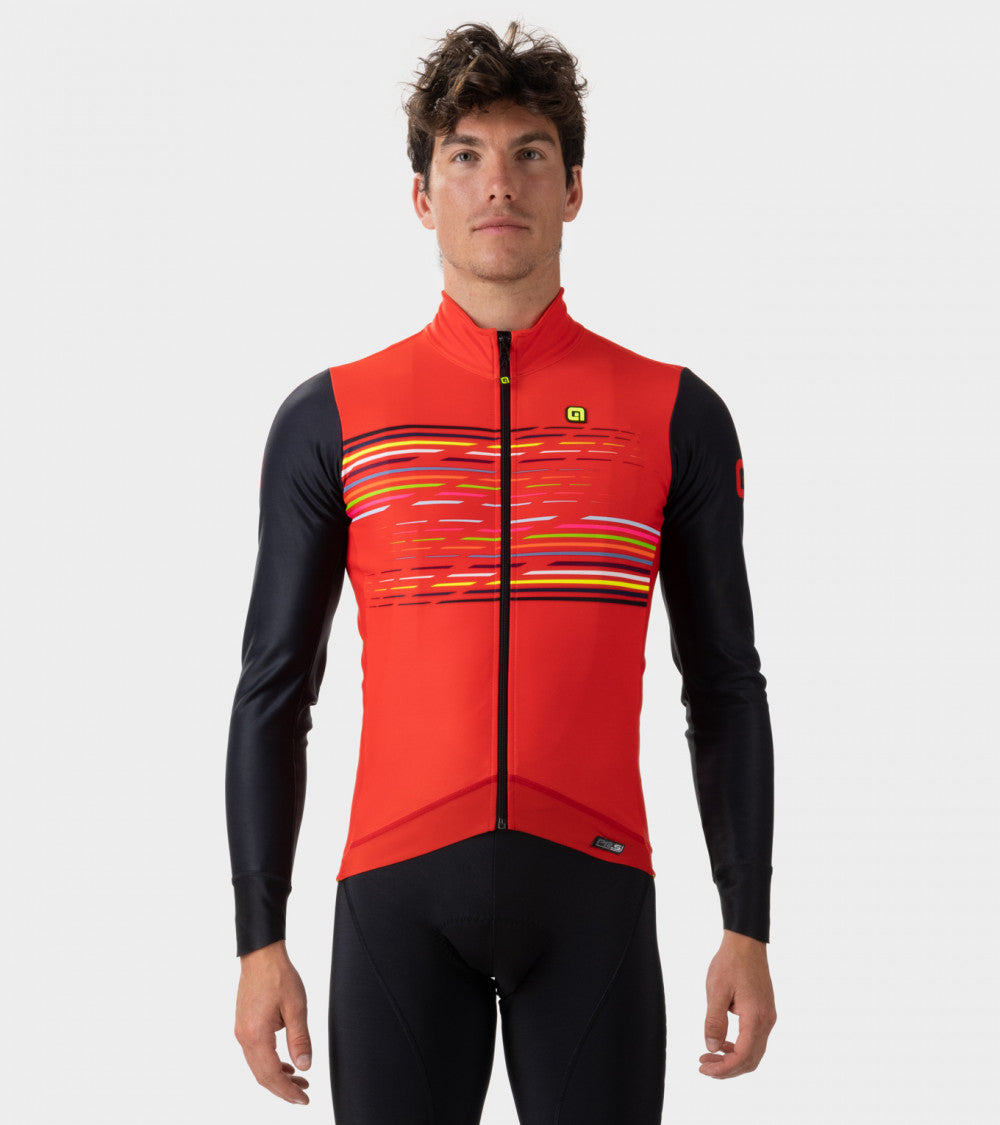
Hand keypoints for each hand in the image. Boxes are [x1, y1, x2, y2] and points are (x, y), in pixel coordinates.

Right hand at [234, 939, 312, 1104]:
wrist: (261, 955)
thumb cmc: (279, 975)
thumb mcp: (296, 1007)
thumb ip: (300, 1039)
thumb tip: (304, 1066)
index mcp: (256, 1034)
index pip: (271, 1074)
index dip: (287, 1090)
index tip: (303, 1098)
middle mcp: (244, 1036)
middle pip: (262, 1075)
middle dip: (282, 1088)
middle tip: (303, 1095)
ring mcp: (242, 1031)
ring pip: (258, 1066)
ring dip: (277, 1076)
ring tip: (298, 1080)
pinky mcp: (244, 1025)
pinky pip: (255, 1053)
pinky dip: (270, 1063)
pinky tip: (285, 1063)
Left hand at [699, 929, 775, 1078]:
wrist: (747, 943)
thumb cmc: (730, 963)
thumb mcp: (716, 991)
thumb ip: (714, 1021)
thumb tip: (711, 1048)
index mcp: (756, 1018)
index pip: (742, 1056)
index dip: (723, 1068)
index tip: (703, 1068)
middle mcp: (766, 1021)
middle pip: (750, 1060)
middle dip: (727, 1068)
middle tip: (704, 1066)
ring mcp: (768, 1017)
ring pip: (753, 1051)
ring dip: (732, 1059)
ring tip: (709, 1056)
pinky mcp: (765, 1012)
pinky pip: (754, 1039)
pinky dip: (739, 1047)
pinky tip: (722, 1043)